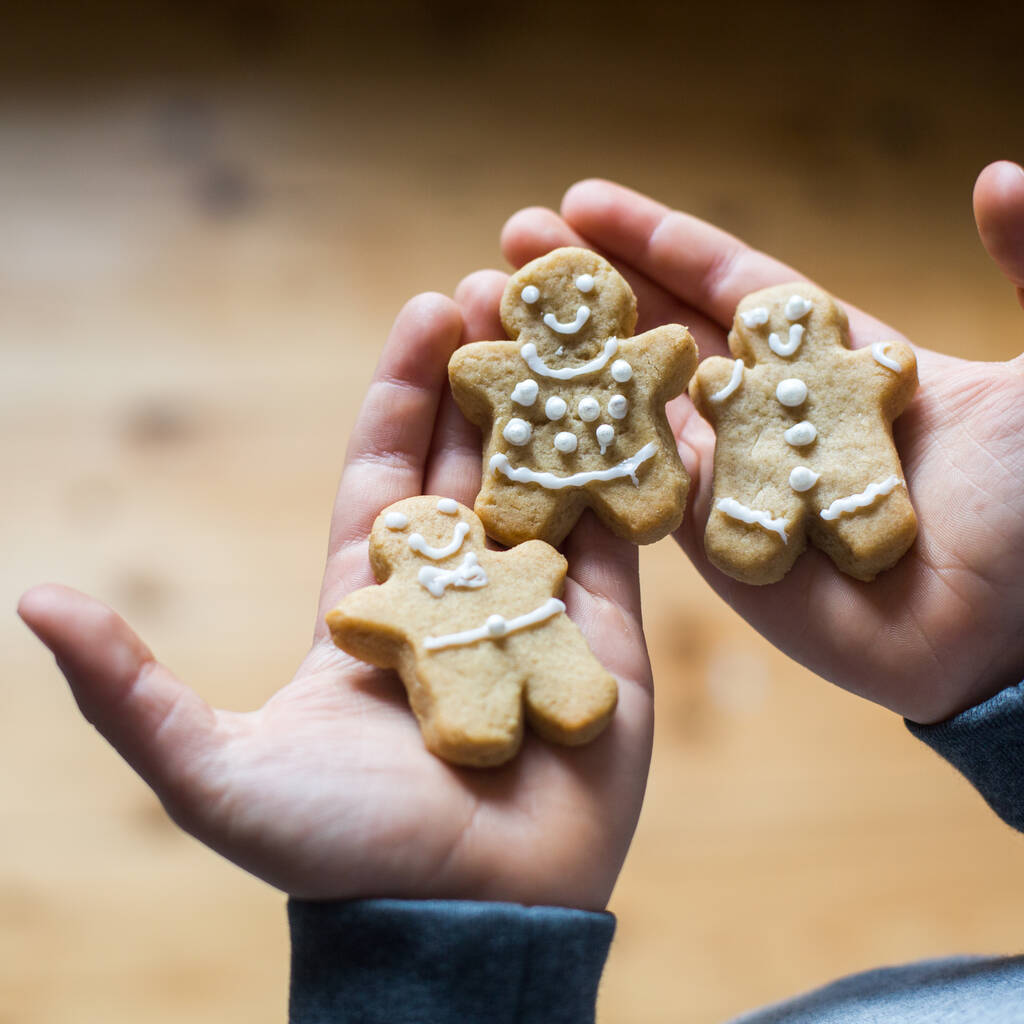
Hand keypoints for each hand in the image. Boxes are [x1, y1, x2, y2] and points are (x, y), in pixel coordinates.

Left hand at [18, 291, 653, 910]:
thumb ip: (130, 690)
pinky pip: (615, 544)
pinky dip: (623, 478)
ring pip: (543, 486)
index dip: (405, 390)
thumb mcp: (215, 771)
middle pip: (467, 460)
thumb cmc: (342, 851)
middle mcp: (451, 592)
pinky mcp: (603, 639)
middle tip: (506, 290)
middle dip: (484, 376)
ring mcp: (531, 608)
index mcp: (368, 598)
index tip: (427, 310)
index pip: (386, 470)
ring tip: (575, 328)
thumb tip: (34, 602)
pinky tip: (635, 410)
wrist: (464, 919)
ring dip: (556, 408)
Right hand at [501, 162, 1023, 723]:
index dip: (656, 240)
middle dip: (587, 292)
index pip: (729, 281)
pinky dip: (586, 453)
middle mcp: (774, 415)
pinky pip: (643, 492)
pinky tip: (522, 419)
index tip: (582, 203)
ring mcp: (740, 482)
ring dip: (566, 368)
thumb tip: (993, 174)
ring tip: (484, 323)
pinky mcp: (720, 548)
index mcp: (837, 359)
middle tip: (506, 250)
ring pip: (636, 409)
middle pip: (662, 336)